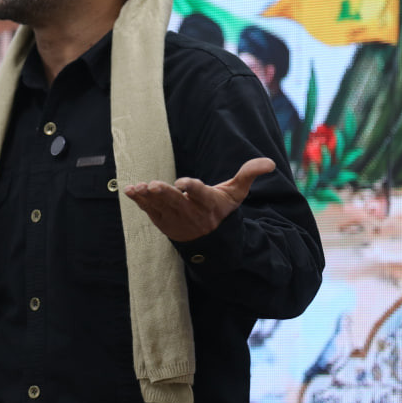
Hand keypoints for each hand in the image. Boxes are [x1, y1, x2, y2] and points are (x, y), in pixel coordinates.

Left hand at [123, 157, 275, 242]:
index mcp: (209, 203)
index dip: (192, 187)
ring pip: (160, 207)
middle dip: (165, 194)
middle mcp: (191, 212)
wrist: (212, 240)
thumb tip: (271, 162)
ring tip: (138, 188)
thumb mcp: (236, 193)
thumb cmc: (223, 210)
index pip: (200, 194)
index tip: (183, 181)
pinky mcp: (163, 221)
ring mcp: (175, 219)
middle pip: (177, 203)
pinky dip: (139, 202)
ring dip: (148, 198)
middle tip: (153, 185)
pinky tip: (130, 191)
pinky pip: (150, 211)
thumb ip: (248, 174)